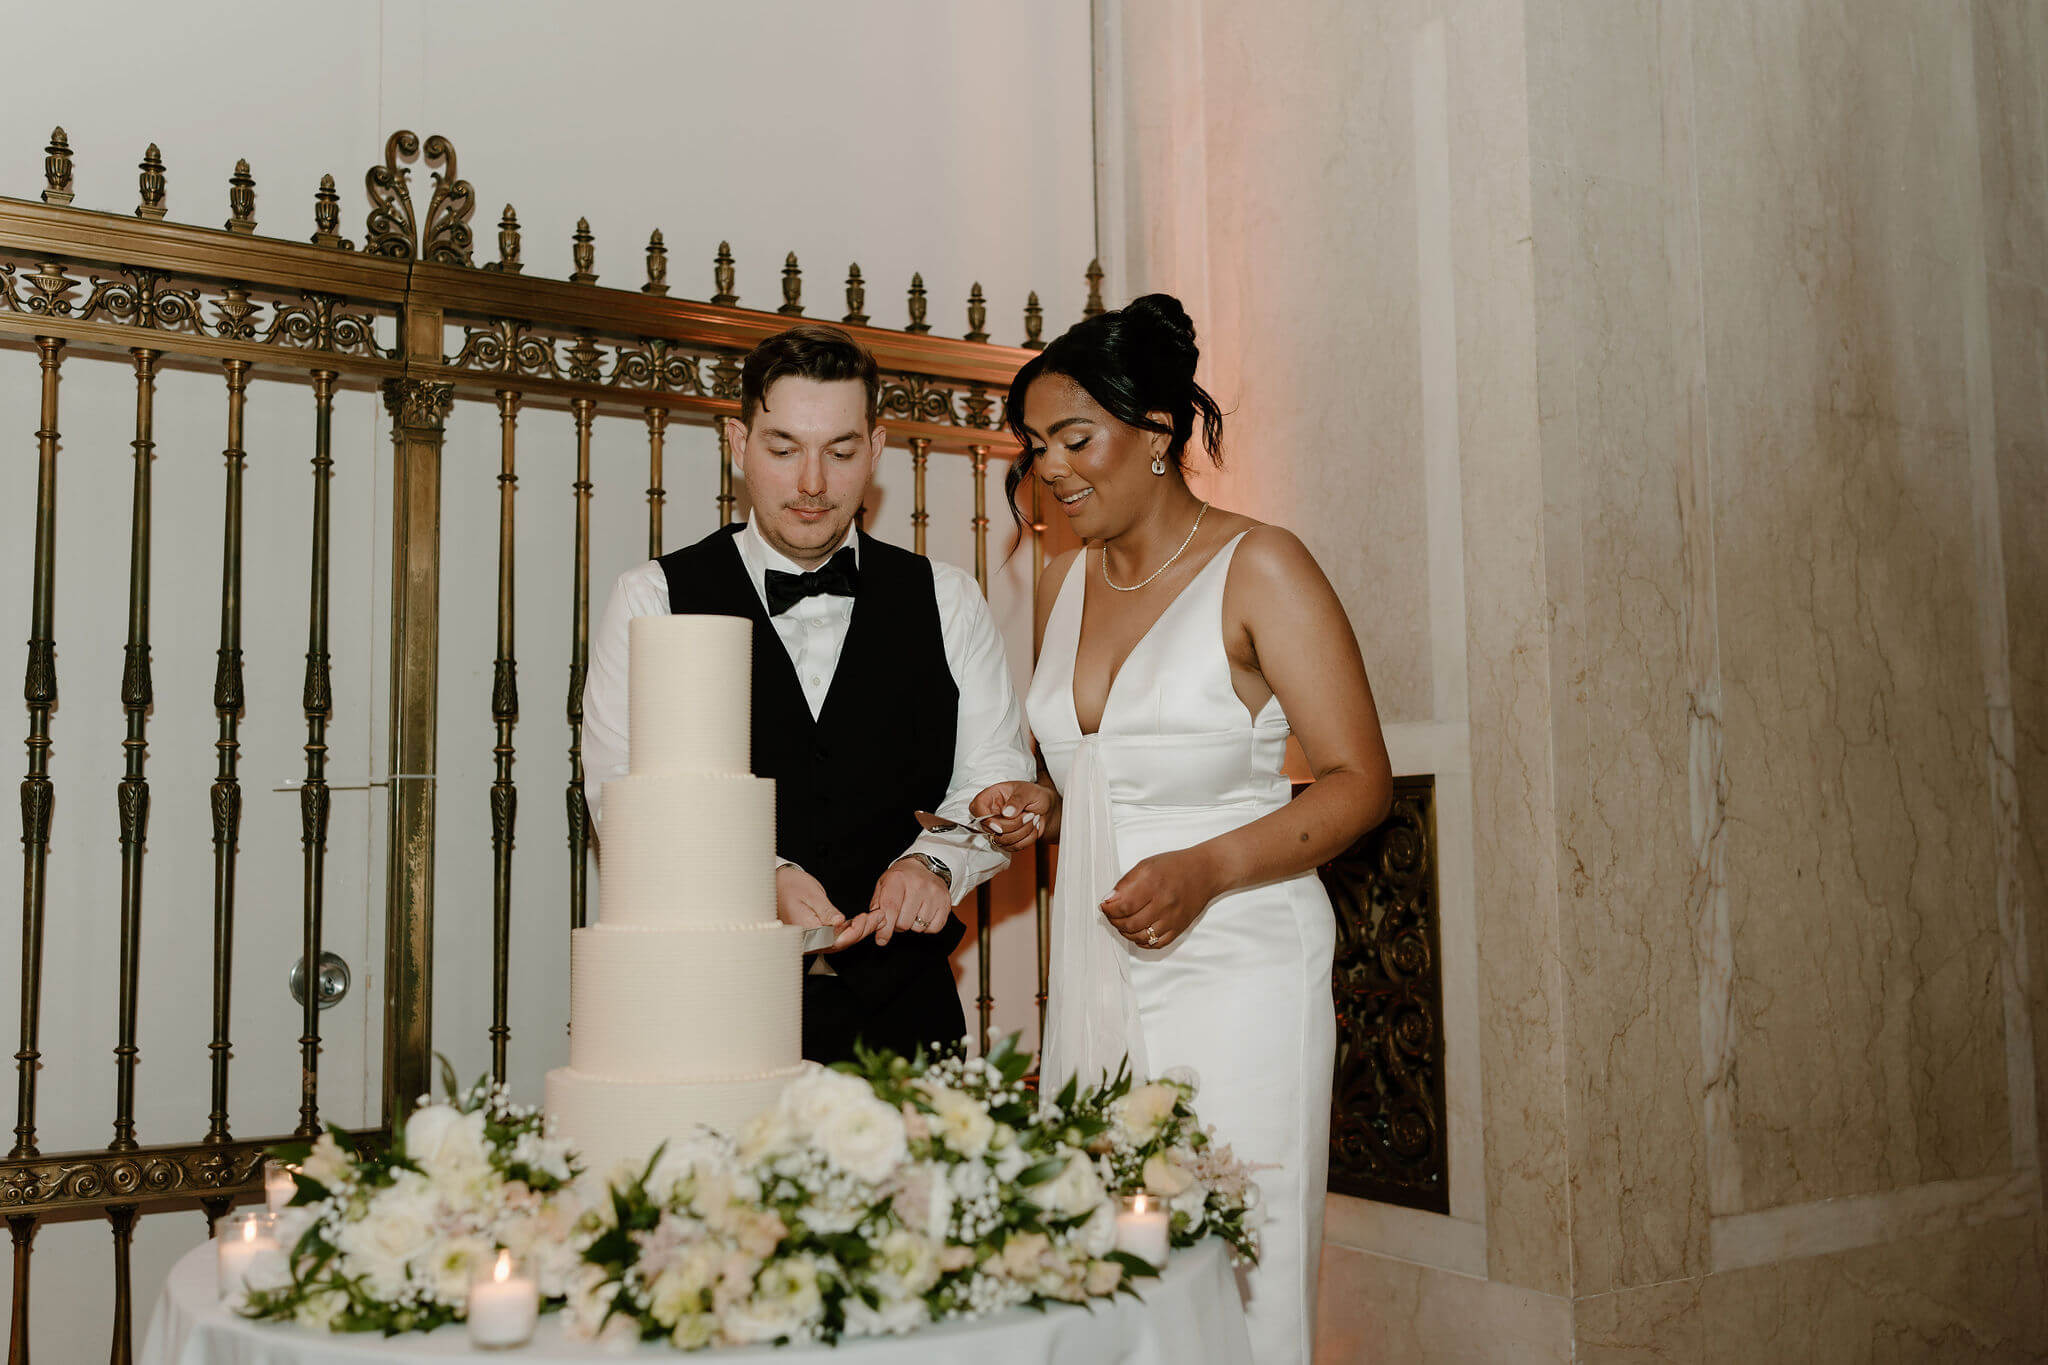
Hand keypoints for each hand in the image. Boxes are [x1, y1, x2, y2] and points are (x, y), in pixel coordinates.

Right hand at [778, 865, 880, 951]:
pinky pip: (837, 936)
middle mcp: (807, 941)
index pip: (833, 941)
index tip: (867, 919)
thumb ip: (826, 911)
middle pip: (840, 943)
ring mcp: (812, 939)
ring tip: (878, 918)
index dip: (854, 933)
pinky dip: (853, 929)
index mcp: (804, 932)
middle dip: (863, 931)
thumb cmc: (789, 886)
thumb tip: (840, 923)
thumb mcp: (811, 895)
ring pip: (841, 941)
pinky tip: (866, 921)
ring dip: (861, 931)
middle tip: (879, 917)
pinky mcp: (817, 934)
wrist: (777, 883)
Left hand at [869, 857, 952, 946]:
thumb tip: (877, 924)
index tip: (881, 940)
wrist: (927, 866)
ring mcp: (934, 894)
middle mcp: (918, 885)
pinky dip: (927, 927)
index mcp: (898, 879)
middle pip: (904, 923)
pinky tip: (924, 914)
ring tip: (912, 912)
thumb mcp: (884, 884)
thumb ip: (877, 904)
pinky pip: (933, 928)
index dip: (885, 928)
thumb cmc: (902, 878)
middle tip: (899, 915)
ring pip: (919, 928)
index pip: (891, 908)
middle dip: (898, 925)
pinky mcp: (946, 903)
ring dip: (913, 925)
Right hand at [968, 781, 1056, 850]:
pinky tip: (1032, 828)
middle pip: (989, 829)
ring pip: (1001, 840)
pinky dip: (1027, 839)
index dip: (985, 819)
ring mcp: (997, 828)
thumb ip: (1018, 800)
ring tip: (1033, 819)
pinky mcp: (1006, 840)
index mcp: (992, 796)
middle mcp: (991, 813)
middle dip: (1014, 825)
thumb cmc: (1035, 796)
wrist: (1046, 809)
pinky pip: (1013, 847)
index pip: (976, 807)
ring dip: (1023, 832)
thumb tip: (1006, 812)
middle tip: (1030, 815)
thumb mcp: (1029, 791)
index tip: (999, 825)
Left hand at [1099, 848, 1221, 950]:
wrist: (1205, 872)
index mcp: (1153, 884)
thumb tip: (1108, 900)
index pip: (1123, 906)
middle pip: (1130, 924)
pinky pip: (1157, 944)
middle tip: (1112, 915)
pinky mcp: (1179, 928)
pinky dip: (1143, 942)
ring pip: (1141, 937)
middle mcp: (1164, 903)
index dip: (1109, 910)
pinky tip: (1138, 932)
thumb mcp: (1146, 865)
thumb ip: (1125, 883)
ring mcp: (1173, 918)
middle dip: (1115, 921)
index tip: (1104, 907)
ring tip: (1123, 923)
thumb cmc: (1175, 866)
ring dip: (1126, 933)